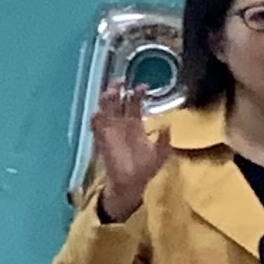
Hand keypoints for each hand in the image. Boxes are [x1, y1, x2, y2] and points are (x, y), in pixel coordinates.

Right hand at [86, 90, 166, 219]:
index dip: (137, 94)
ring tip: (110, 92)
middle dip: (117, 90)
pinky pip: (96, 128)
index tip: (143, 86)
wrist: (132, 183)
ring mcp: (110, 131)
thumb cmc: (146, 168)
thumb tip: (167, 124)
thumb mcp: (162, 152)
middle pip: (117, 102)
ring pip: (105, 110)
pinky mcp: (102, 141)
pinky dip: (96, 120)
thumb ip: (165, 139)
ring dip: (106, 101)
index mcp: (135, 124)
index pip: (134, 104)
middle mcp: (121, 124)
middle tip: (120, 80)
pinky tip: (97, 113)